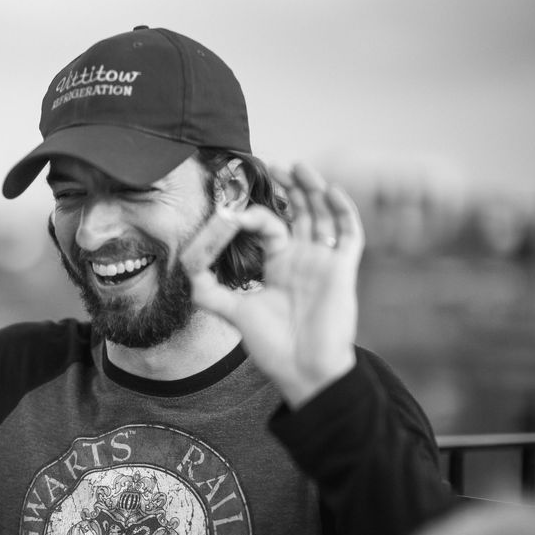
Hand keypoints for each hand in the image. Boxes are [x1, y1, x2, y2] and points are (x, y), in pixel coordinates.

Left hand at [184, 163, 361, 407]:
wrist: (303, 370)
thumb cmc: (273, 347)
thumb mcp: (234, 312)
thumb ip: (210, 290)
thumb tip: (186, 267)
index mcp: (279, 265)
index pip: (269, 225)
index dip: (253, 214)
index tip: (232, 211)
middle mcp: (303, 259)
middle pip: (300, 212)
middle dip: (289, 188)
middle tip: (274, 164)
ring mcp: (325, 262)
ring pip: (323, 215)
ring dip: (313, 190)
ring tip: (297, 167)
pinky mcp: (343, 270)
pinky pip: (349, 233)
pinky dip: (341, 210)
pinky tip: (328, 191)